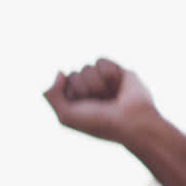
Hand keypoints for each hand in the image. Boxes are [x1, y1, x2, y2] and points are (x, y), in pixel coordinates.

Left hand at [43, 58, 159, 143]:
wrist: (133, 121)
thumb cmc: (100, 123)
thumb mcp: (66, 116)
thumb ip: (51, 95)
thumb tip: (59, 72)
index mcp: (76, 101)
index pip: (64, 83)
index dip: (74, 94)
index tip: (86, 108)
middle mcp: (88, 90)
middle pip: (76, 74)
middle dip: (86, 88)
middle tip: (101, 103)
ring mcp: (102, 80)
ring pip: (88, 67)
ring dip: (98, 84)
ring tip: (111, 96)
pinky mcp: (116, 71)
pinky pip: (101, 61)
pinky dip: (108, 74)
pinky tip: (118, 85)